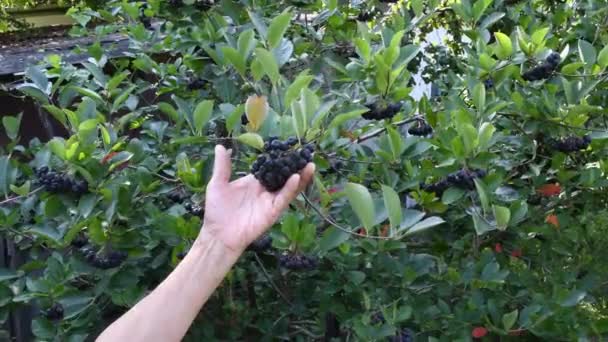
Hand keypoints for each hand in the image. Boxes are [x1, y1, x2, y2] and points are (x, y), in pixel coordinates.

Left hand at [199, 145, 314, 252]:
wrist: (218, 234)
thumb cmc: (217, 210)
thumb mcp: (217, 184)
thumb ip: (222, 166)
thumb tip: (220, 146)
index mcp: (255, 182)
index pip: (271, 167)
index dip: (280, 158)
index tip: (290, 147)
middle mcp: (266, 190)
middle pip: (285, 176)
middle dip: (296, 166)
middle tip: (306, 153)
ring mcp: (271, 200)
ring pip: (290, 187)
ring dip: (301, 176)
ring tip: (309, 164)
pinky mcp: (273, 211)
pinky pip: (284, 198)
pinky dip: (291, 188)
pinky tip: (296, 178)